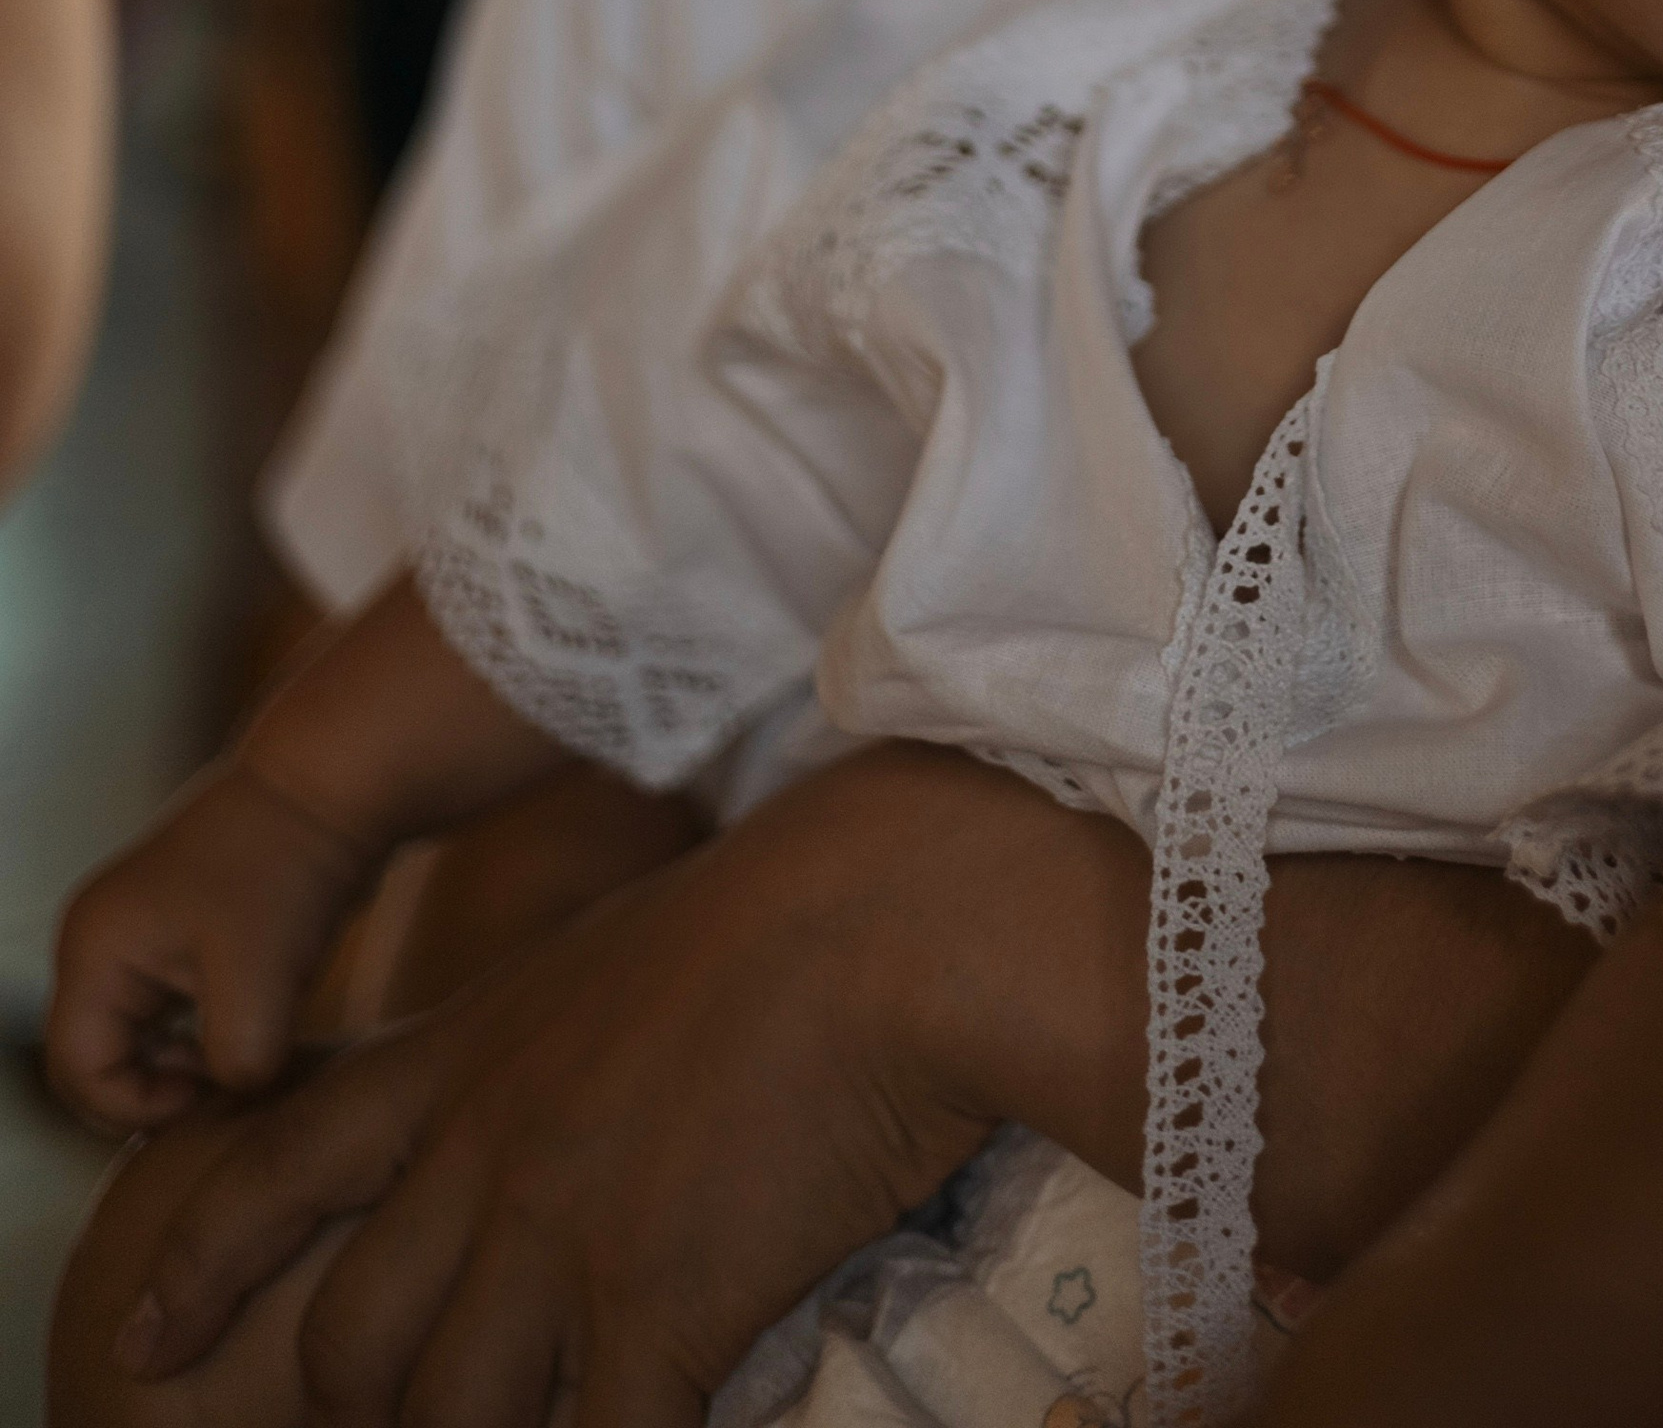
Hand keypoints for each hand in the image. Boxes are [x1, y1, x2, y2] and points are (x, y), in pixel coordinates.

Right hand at [50, 764, 375, 1131]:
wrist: (334, 785)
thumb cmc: (287, 868)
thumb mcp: (262, 981)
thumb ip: (236, 1062)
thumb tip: (238, 1088)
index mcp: (96, 949)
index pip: (79, 1069)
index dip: (136, 1105)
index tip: (208, 1095)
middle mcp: (103, 940)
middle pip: (98, 1056)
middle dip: (154, 1088)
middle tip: (222, 1089)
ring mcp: (140, 932)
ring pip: (139, 1035)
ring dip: (184, 1060)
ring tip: (241, 1060)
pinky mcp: (182, 929)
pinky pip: (172, 1008)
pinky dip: (205, 1031)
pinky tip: (254, 1029)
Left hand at [103, 743, 1139, 1427]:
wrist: (889, 916)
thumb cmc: (784, 917)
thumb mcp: (607, 963)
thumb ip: (544, 1049)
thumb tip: (545, 1112)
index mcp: (460, 1054)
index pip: (272, 1174)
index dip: (197, 1270)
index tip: (141, 1336)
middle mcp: (481, 1153)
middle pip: (349, 1344)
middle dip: (375, 1409)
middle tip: (430, 1419)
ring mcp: (558, 1236)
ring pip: (448, 1419)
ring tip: (553, 1417)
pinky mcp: (656, 1307)